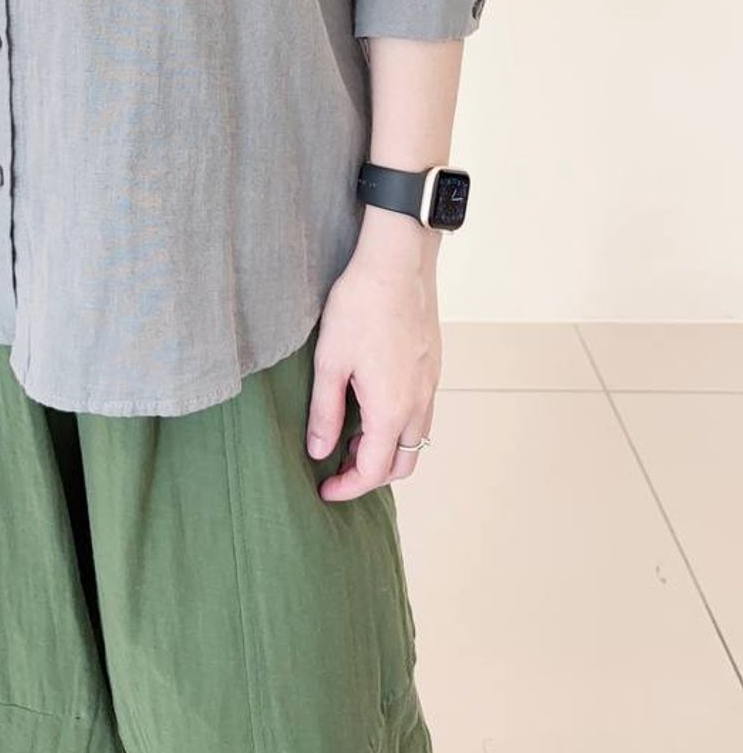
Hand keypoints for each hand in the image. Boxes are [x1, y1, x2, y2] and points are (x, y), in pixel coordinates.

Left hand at [305, 220, 441, 502]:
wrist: (398, 263)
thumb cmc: (360, 307)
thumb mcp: (330, 362)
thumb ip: (325, 412)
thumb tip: (319, 452)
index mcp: (391, 410)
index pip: (374, 471)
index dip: (347, 487)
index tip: (324, 489)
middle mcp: (419, 404)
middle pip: (403, 464)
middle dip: (371, 474)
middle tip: (337, 465)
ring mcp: (431, 384)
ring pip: (416, 439)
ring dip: (388, 450)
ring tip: (352, 435)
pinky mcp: (433, 365)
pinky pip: (422, 412)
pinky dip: (399, 425)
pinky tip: (374, 404)